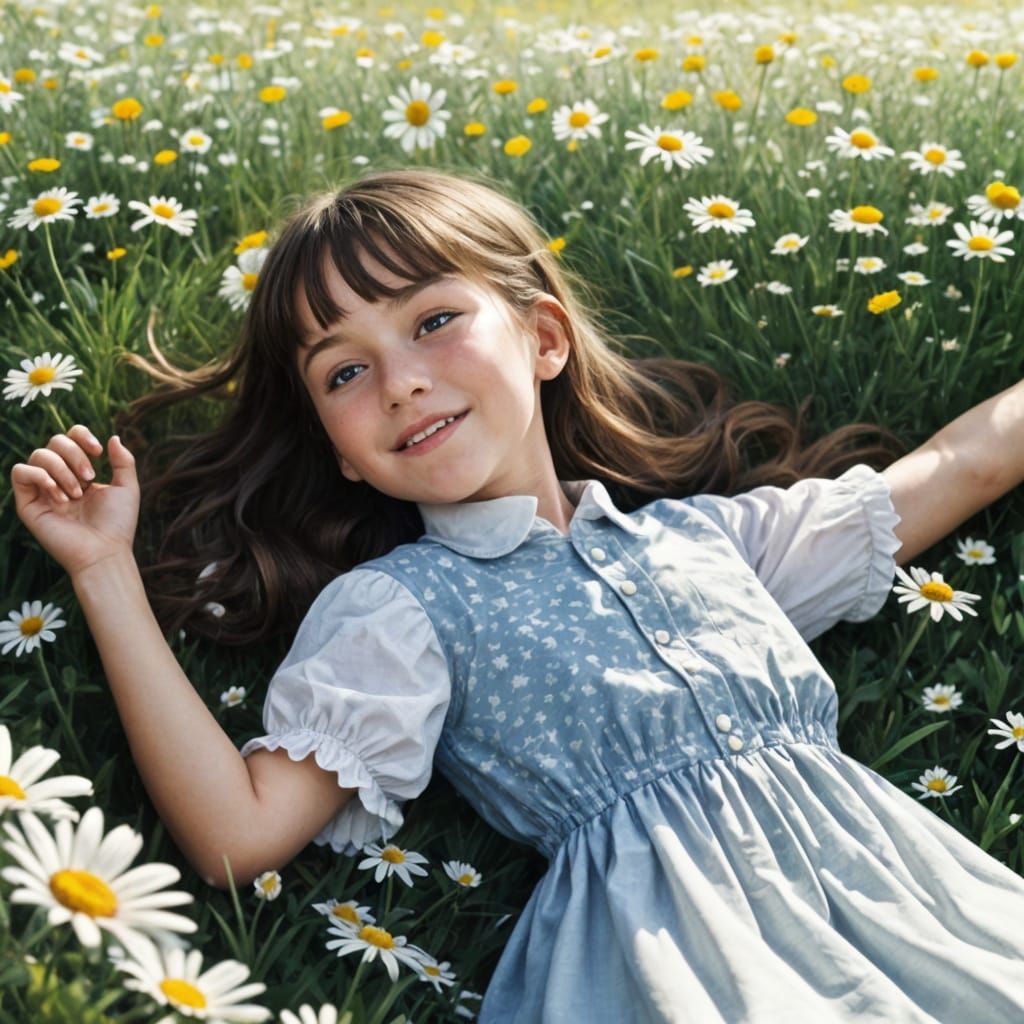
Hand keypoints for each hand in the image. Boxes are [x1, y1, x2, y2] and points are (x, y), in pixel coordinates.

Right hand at [11, 425, 140, 577]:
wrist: (104, 552)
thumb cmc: (117, 524)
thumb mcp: (127, 488)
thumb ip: (123, 461)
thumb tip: (113, 437)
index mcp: (80, 473)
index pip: (70, 438)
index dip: (81, 435)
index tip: (98, 451)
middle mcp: (59, 479)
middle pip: (54, 442)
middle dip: (75, 455)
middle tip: (89, 478)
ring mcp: (42, 491)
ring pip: (38, 455)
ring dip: (62, 469)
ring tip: (77, 494)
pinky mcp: (28, 504)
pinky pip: (20, 472)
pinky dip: (41, 476)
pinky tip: (60, 496)